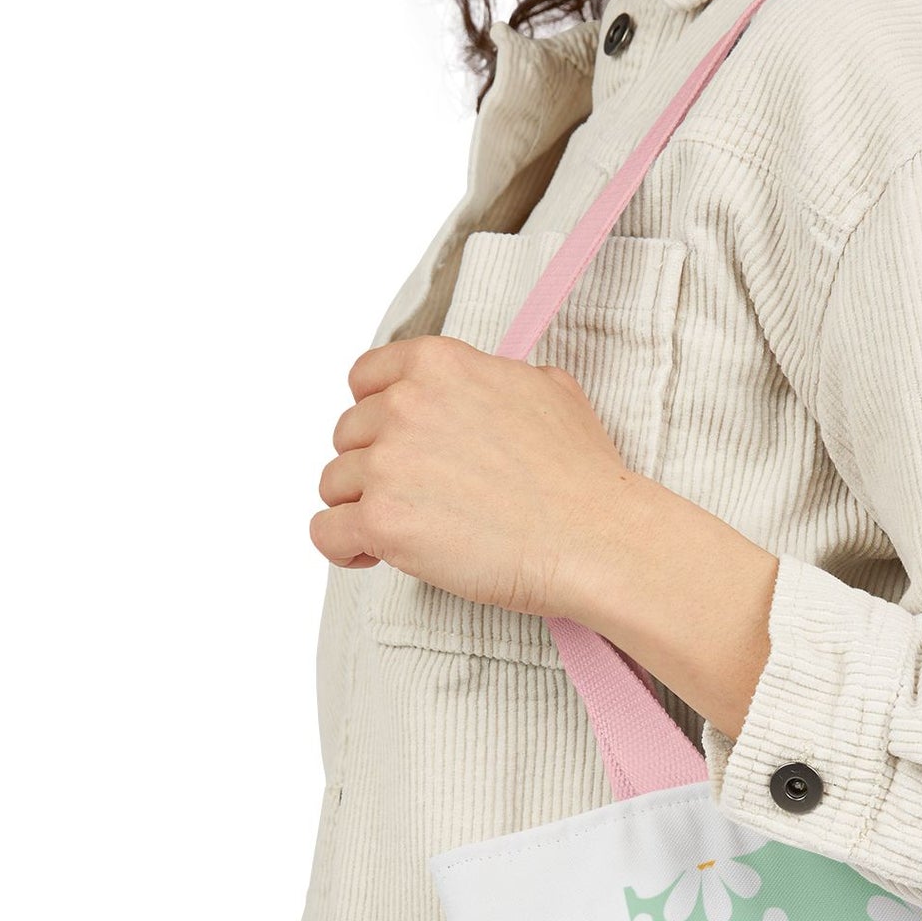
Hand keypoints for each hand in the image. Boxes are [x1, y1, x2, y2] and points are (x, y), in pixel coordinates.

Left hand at [310, 337, 778, 737]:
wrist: (594, 538)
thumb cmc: (582, 476)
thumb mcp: (549, 390)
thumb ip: (496, 380)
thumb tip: (489, 390)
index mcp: (437, 365)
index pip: (365, 379)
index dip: (375, 416)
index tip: (392, 443)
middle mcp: (404, 405)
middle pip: (348, 435)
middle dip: (374, 467)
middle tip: (414, 498)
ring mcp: (388, 464)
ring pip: (334, 484)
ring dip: (362, 508)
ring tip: (403, 531)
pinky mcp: (382, 522)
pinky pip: (326, 532)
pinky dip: (343, 547)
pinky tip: (371, 555)